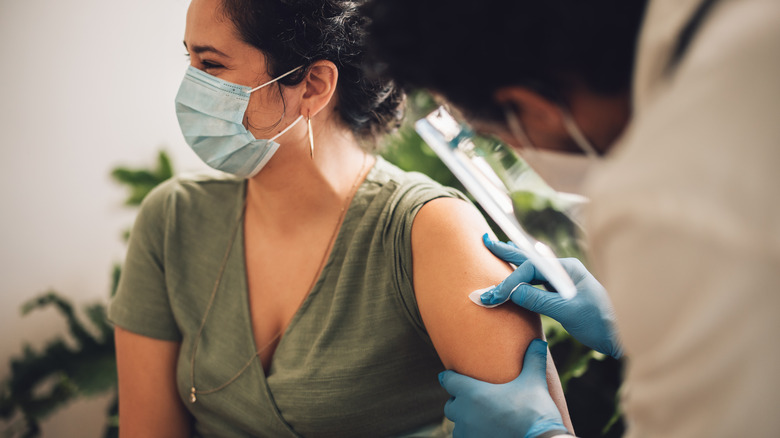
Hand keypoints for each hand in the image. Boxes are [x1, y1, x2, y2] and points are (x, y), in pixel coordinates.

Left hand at [440, 339, 568, 437]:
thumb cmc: (535, 411)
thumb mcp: (534, 382)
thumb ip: (533, 360)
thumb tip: (539, 341)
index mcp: (472, 393)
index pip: (448, 381)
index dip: (449, 377)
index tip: (448, 376)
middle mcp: (465, 413)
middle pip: (450, 405)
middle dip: (458, 401)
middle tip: (470, 399)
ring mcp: (468, 433)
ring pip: (457, 426)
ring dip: (464, 421)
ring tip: (477, 418)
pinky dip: (471, 435)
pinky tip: (483, 432)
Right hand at [482, 235, 622, 358]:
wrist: (621, 338)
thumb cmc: (601, 323)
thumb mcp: (568, 311)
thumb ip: (539, 300)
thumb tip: (512, 291)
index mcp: (567, 269)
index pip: (531, 269)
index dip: (510, 280)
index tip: (494, 295)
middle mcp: (564, 272)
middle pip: (530, 259)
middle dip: (506, 251)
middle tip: (485, 241)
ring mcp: (563, 283)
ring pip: (532, 270)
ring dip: (513, 263)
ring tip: (497, 249)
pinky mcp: (562, 296)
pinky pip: (537, 284)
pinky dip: (522, 279)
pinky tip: (515, 276)